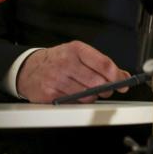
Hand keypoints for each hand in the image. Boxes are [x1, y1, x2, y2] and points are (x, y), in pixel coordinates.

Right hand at [16, 40, 130, 103]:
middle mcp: (66, 62)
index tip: (123, 82)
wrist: (29, 68)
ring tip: (85, 89)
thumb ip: (100, 63)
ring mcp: (57, 79)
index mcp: (76, 49)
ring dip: (91, 97)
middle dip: (106, 88)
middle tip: (105, 89)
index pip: (103, 64)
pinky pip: (74, 103)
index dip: (117, 75)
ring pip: (87, 96)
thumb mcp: (77, 54)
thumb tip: (123, 76)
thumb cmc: (57, 60)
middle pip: (97, 82)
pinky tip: (73, 94)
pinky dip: (78, 102)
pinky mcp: (50, 94)